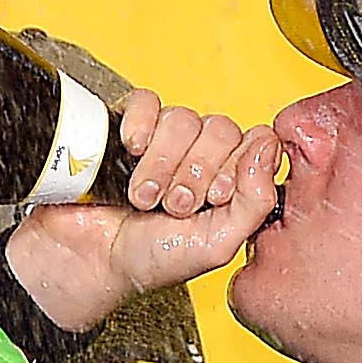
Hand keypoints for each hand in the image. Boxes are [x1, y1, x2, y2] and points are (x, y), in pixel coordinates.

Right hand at [2, 87, 279, 334]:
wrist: (92, 261)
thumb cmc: (152, 258)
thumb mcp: (218, 244)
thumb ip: (255, 202)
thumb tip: (269, 148)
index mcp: (230, 180)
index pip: (256, 142)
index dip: (236, 167)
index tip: (214, 198)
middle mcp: (203, 156)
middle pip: (221, 129)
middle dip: (195, 173)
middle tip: (175, 205)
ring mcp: (166, 140)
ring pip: (184, 119)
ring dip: (163, 164)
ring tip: (146, 197)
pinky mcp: (129, 127)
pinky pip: (146, 102)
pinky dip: (140, 126)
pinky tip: (132, 151)